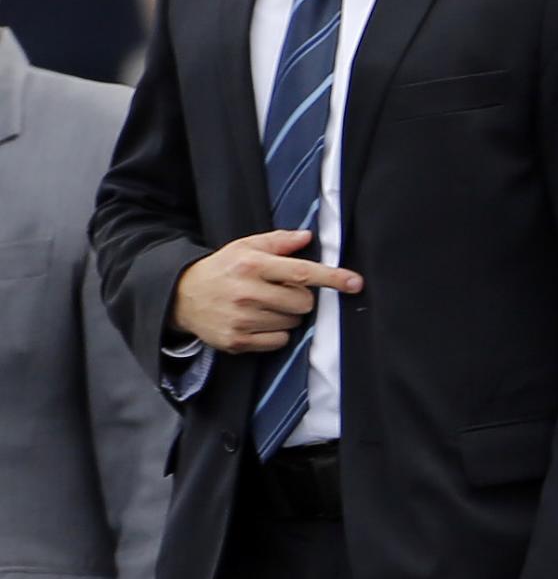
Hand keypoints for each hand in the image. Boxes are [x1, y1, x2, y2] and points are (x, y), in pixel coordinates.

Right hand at [171, 229, 362, 352]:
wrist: (181, 296)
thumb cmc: (222, 268)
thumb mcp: (245, 247)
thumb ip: (279, 241)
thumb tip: (308, 237)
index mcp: (252, 265)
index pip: (302, 272)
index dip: (332, 278)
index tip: (355, 283)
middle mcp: (247, 292)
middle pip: (304, 302)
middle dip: (301, 298)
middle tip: (280, 292)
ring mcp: (241, 319)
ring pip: (293, 323)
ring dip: (288, 316)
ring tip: (264, 306)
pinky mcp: (237, 340)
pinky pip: (279, 341)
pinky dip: (276, 334)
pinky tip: (259, 322)